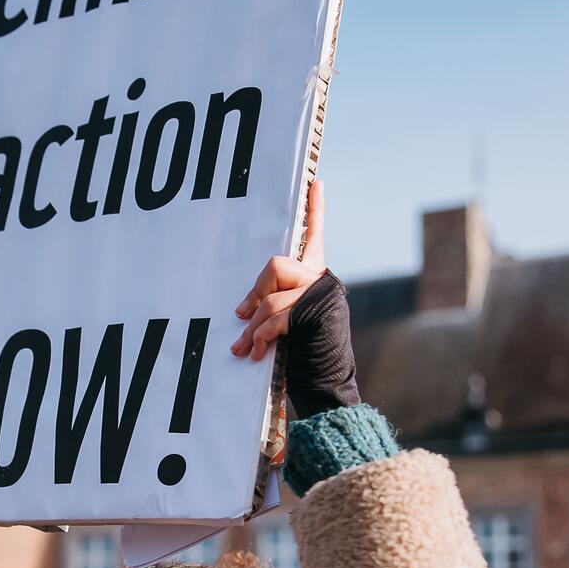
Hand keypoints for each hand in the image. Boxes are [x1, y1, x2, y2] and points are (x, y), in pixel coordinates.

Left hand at [231, 180, 326, 360]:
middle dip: (253, 295)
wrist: (327, 386)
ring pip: (271, 298)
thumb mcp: (284, 325)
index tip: (316, 182)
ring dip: (253, 328)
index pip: (315, 236)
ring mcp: (322, 296)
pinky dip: (261, 337)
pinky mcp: (317, 313)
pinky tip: (256, 352)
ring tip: (246, 348)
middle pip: (275, 266)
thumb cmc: (303, 357)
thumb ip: (272, 306)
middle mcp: (323, 281)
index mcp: (317, 278)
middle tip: (241, 319)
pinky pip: (275, 317)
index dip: (316, 208)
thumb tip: (242, 310)